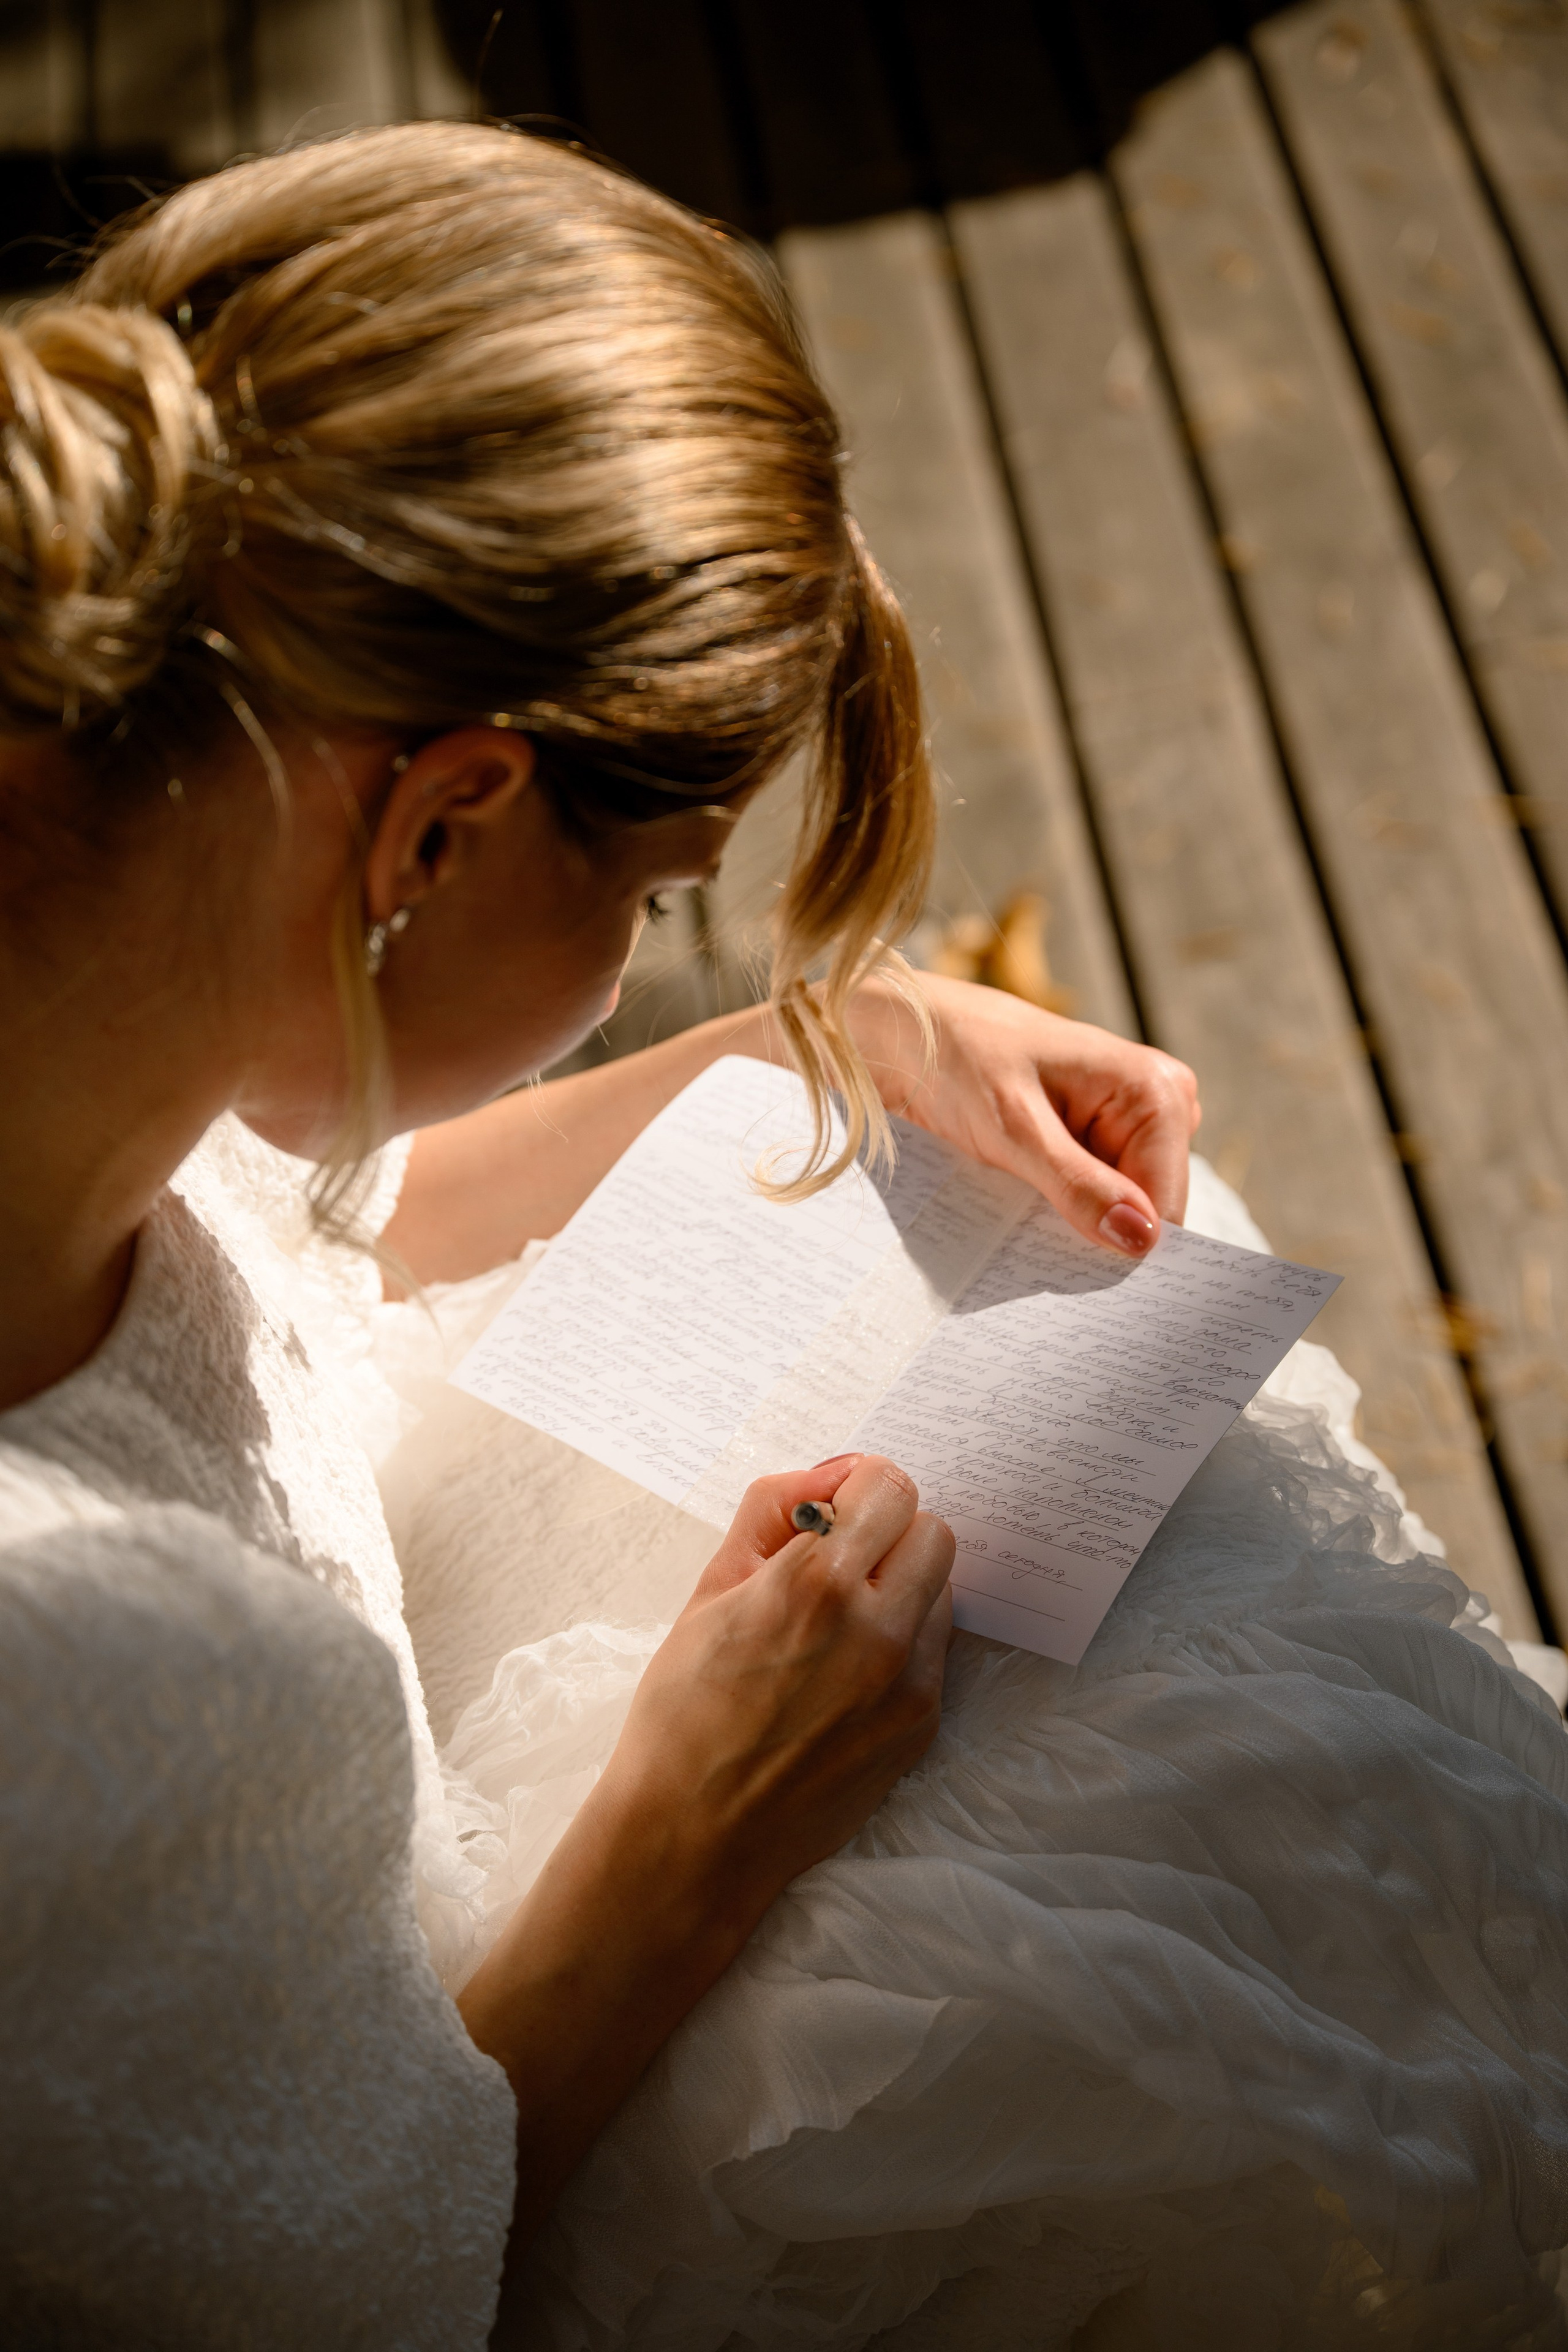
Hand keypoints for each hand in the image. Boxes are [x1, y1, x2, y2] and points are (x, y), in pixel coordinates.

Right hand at [457, 1452, 952, 2248]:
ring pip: (941, 1589)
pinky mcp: (921, 1726)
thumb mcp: (708, 1589)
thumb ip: (772, 1510)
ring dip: (902, 1584)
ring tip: (842, 1619)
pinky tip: (849, 1670)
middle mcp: (876, 1628)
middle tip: (841, 1558)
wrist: (692, 1834)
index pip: (889, 1486)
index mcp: (813, 1583)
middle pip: (931, 1530)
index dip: (858, 1486)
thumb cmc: (684, 1710)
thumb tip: (827, 1474)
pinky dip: (905, 1641)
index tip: (833, 1505)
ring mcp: (907, 1683)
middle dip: (888, 1531)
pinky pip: (936, 1650)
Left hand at [851, 970, 1200, 1258]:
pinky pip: (1092, 1194)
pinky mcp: (1095, 1138)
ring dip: (1074, 1225)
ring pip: (1118, 1207)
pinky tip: (1023, 1209)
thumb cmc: (960, 1057)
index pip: (1167, 1202)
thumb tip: (1142, 1239)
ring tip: (1022, 1221)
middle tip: (1041, 1255)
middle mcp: (1155, 1104)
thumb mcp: (1014, 1129)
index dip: (1131, 1248)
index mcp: (1155, 1090)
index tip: (1088, 1290)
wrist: (911, 1032)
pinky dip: (1059, 1210)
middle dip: (1101, 1236)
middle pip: (1148, 1207)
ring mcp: (1126, 1123)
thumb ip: (1079, 1186)